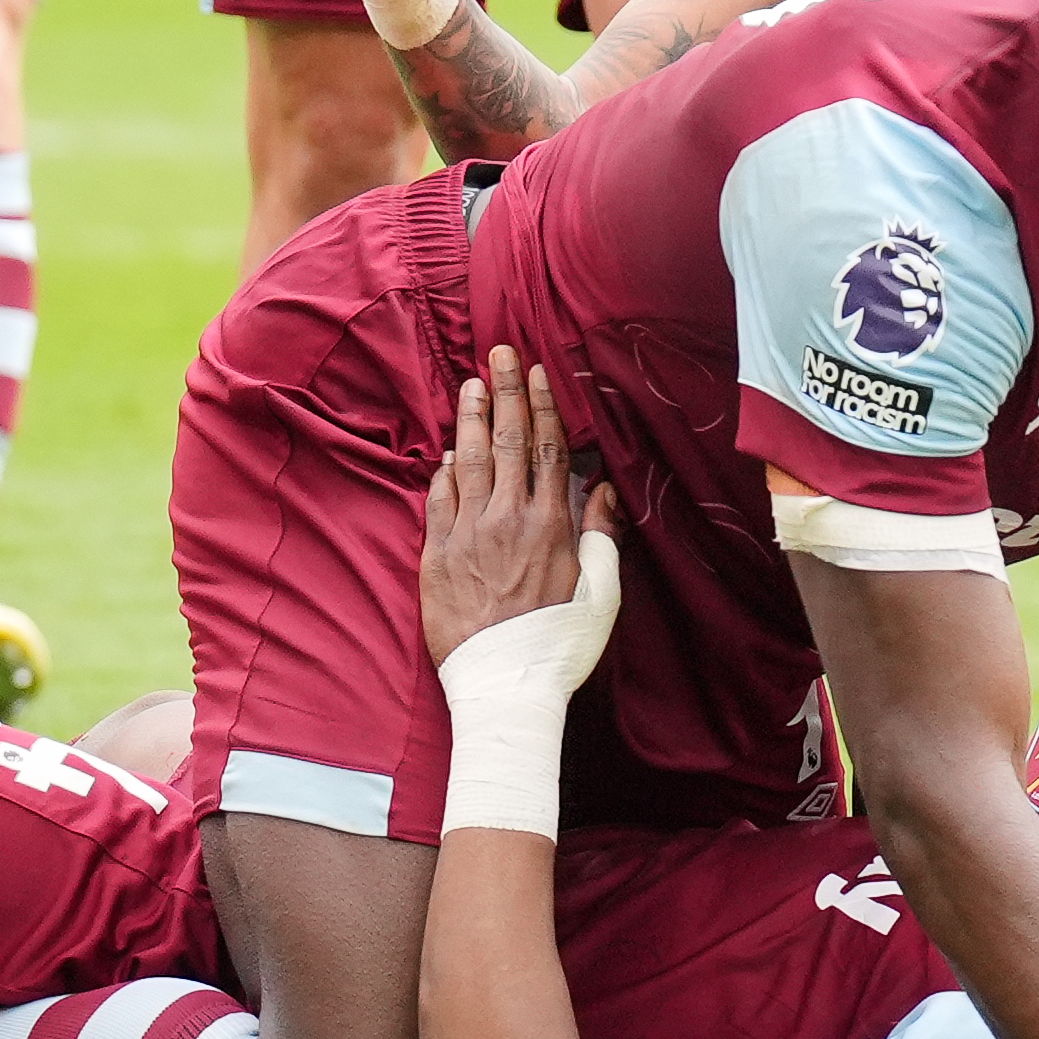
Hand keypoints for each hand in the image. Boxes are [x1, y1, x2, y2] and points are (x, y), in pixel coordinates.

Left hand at [421, 344, 614, 664]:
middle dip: (503, 392)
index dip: (539, 406)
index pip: (545, 449)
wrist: (504, 686)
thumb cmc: (559, 646)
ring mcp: (469, 536)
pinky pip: (438, 501)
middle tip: (498, 352)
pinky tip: (448, 450)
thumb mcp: (600, 594)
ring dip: (471, 419)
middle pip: (507, 442)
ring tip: (470, 384)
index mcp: (551, 525)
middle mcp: (508, 520)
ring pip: (470, 462)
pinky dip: (444, 471)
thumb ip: (601, 537)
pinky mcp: (437, 557)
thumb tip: (601, 489)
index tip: (535, 371)